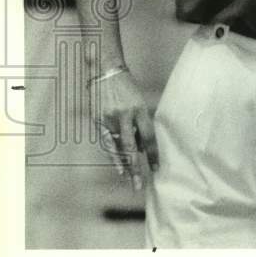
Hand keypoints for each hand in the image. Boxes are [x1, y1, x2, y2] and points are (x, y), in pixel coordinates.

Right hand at [92, 70, 157, 190]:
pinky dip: (112, 156)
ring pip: (119, 147)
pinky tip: (118, 168)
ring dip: (125, 165)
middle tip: (142, 184)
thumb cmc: (127, 88)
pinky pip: (106, 142)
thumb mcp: (139, 101)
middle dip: (138, 166)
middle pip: (133, 146)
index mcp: (139, 109)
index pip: (148, 136)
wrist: (106, 71)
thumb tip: (144, 145)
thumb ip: (140, 122)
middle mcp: (125, 115)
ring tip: (131, 180)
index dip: (153, 153)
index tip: (157, 168)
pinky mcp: (98, 121)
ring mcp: (110, 119)